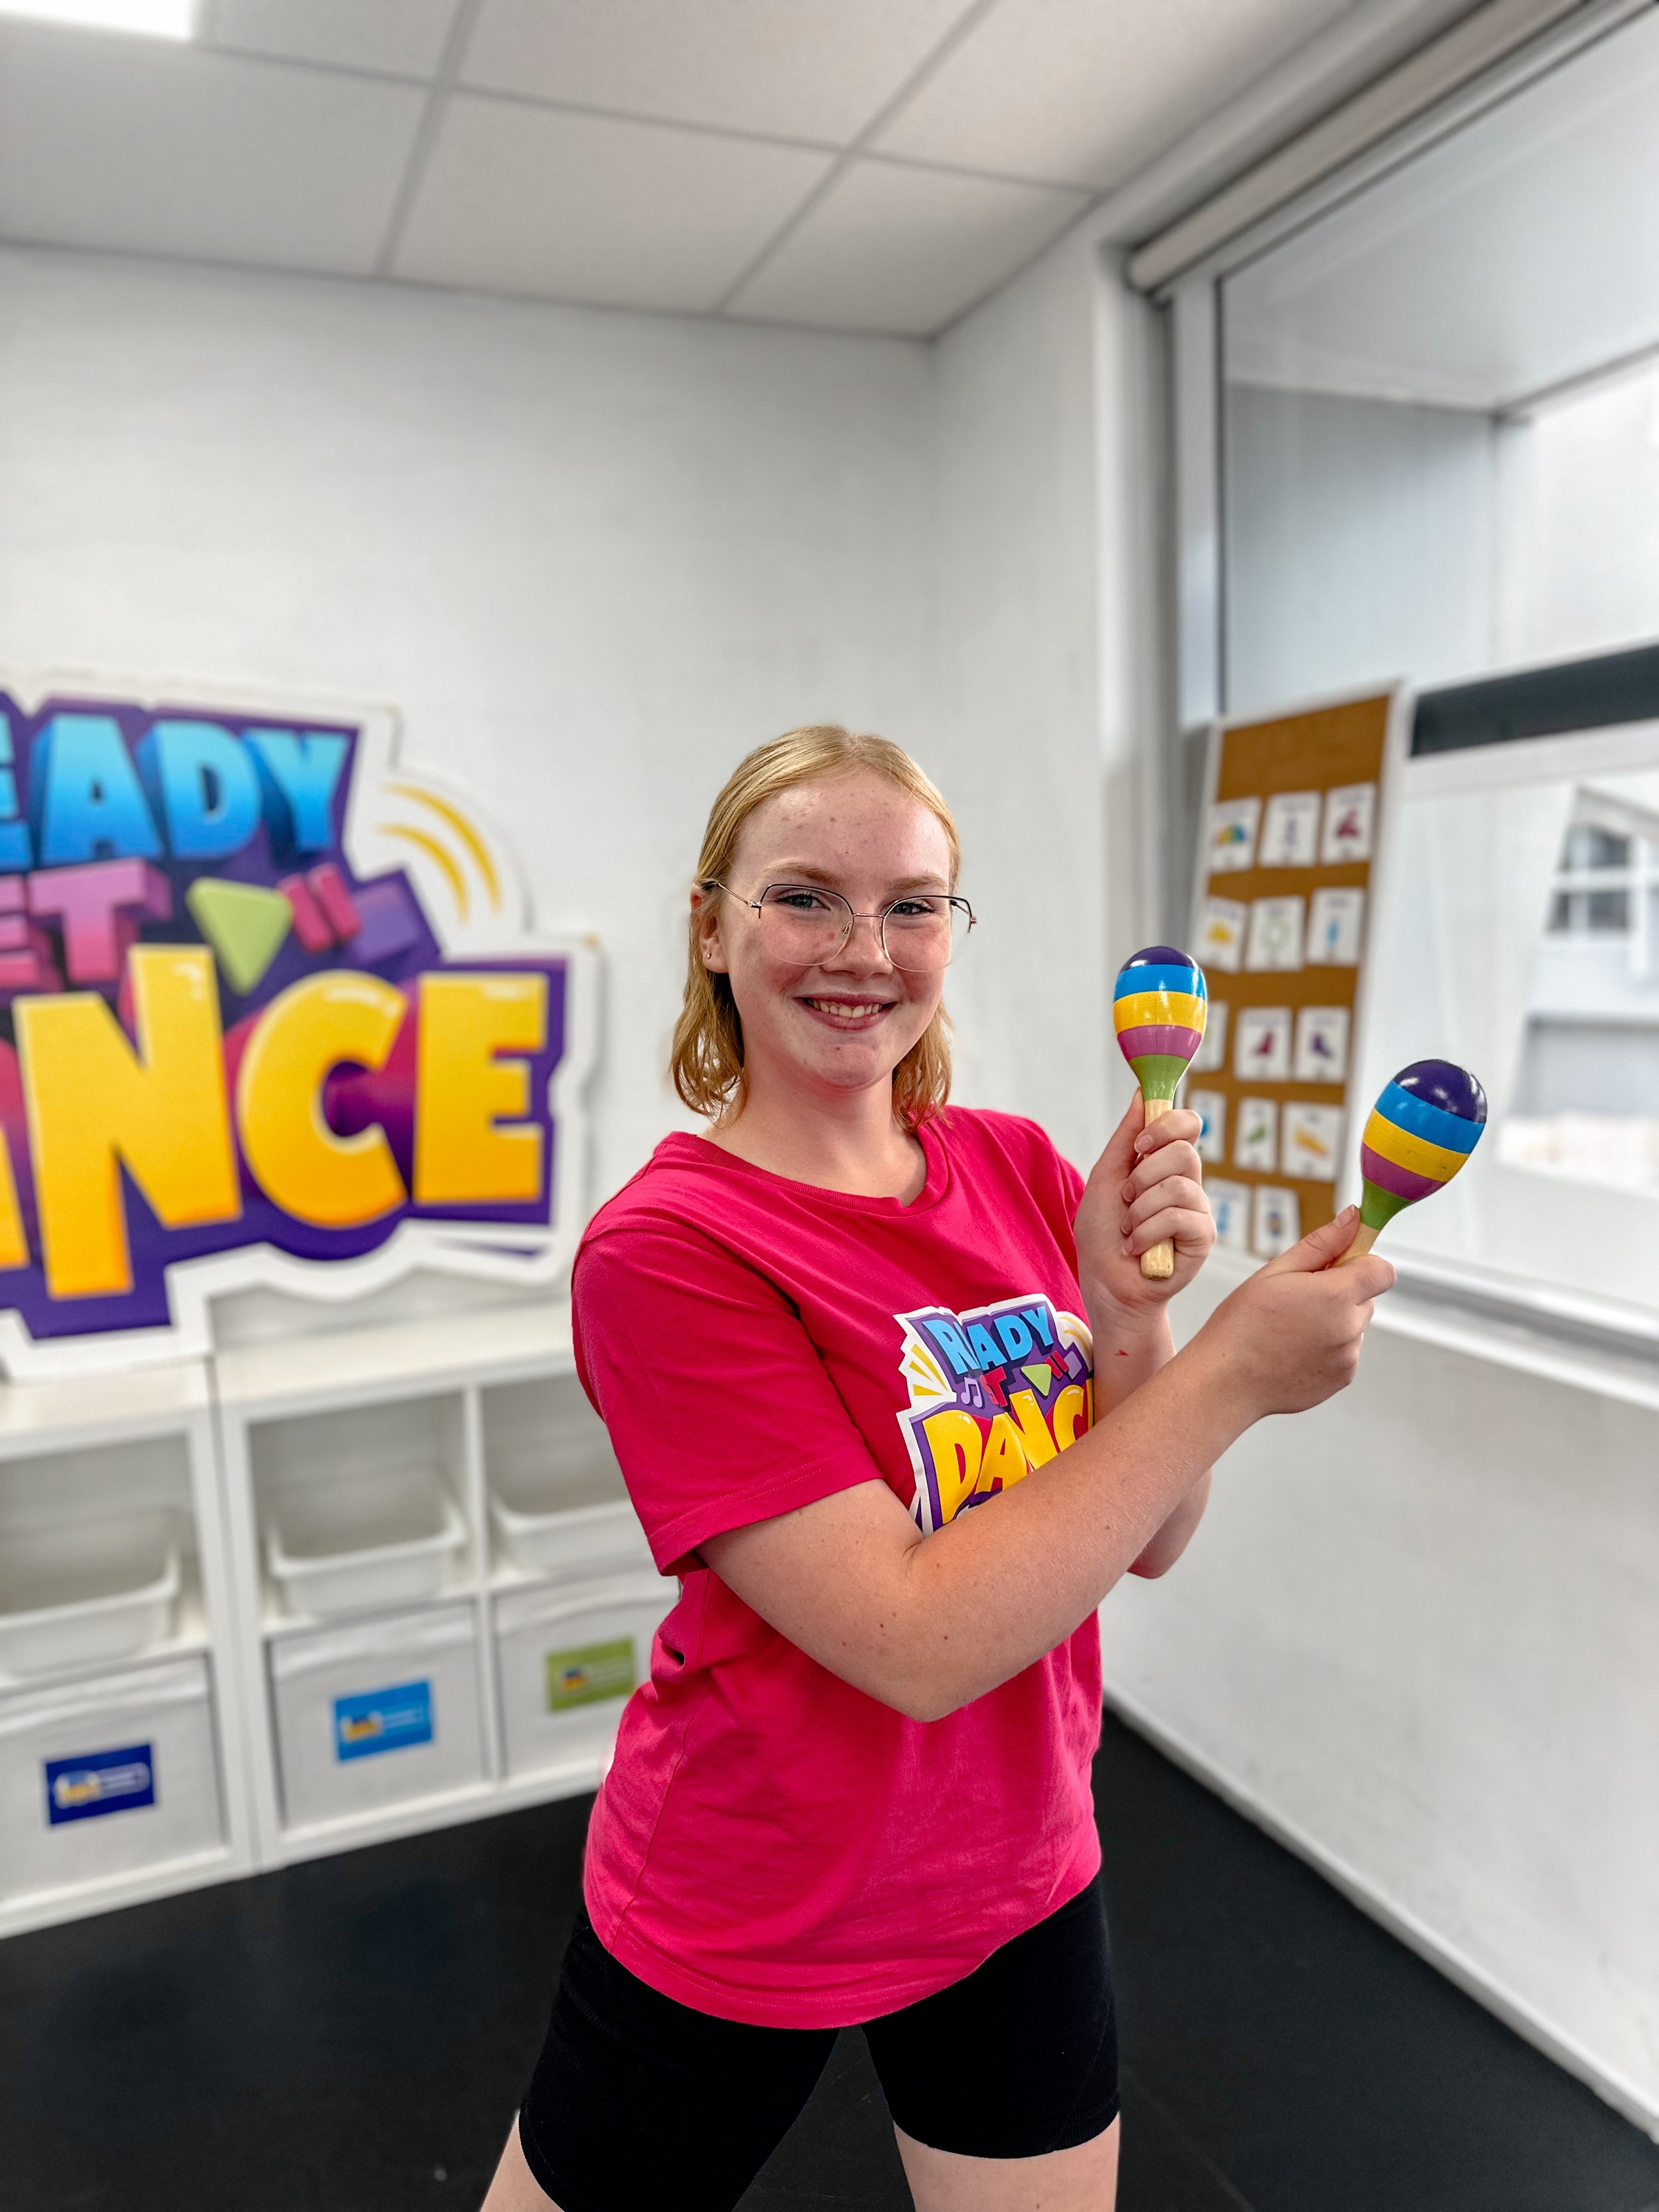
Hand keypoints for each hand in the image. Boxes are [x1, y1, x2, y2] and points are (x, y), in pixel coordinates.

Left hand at [1075, 1094, 1214, 1324]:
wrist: (1104, 1282)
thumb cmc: (1102, 1234)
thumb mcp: (1106, 1177)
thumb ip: (1126, 1137)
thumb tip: (1142, 1093)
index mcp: (1165, 1165)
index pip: (1187, 1125)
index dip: (1167, 1125)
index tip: (1140, 1145)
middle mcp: (1187, 1183)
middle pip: (1185, 1151)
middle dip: (1144, 1175)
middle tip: (1127, 1198)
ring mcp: (1198, 1211)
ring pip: (1179, 1186)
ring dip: (1140, 1209)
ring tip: (1130, 1229)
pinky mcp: (1202, 1238)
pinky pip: (1180, 1217)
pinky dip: (1147, 1232)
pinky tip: (1138, 1248)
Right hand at [1199, 1207, 1395, 1418]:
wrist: (1226, 1382)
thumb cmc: (1242, 1325)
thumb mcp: (1275, 1272)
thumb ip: (1321, 1244)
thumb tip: (1353, 1218)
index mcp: (1337, 1295)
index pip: (1382, 1270)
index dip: (1361, 1263)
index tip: (1335, 1265)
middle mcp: (1351, 1328)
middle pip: (1365, 1297)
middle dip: (1340, 1292)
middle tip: (1297, 1299)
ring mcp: (1349, 1357)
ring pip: (1354, 1325)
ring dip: (1333, 1320)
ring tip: (1289, 1328)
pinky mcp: (1343, 1378)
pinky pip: (1345, 1351)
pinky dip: (1326, 1347)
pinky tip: (1292, 1349)